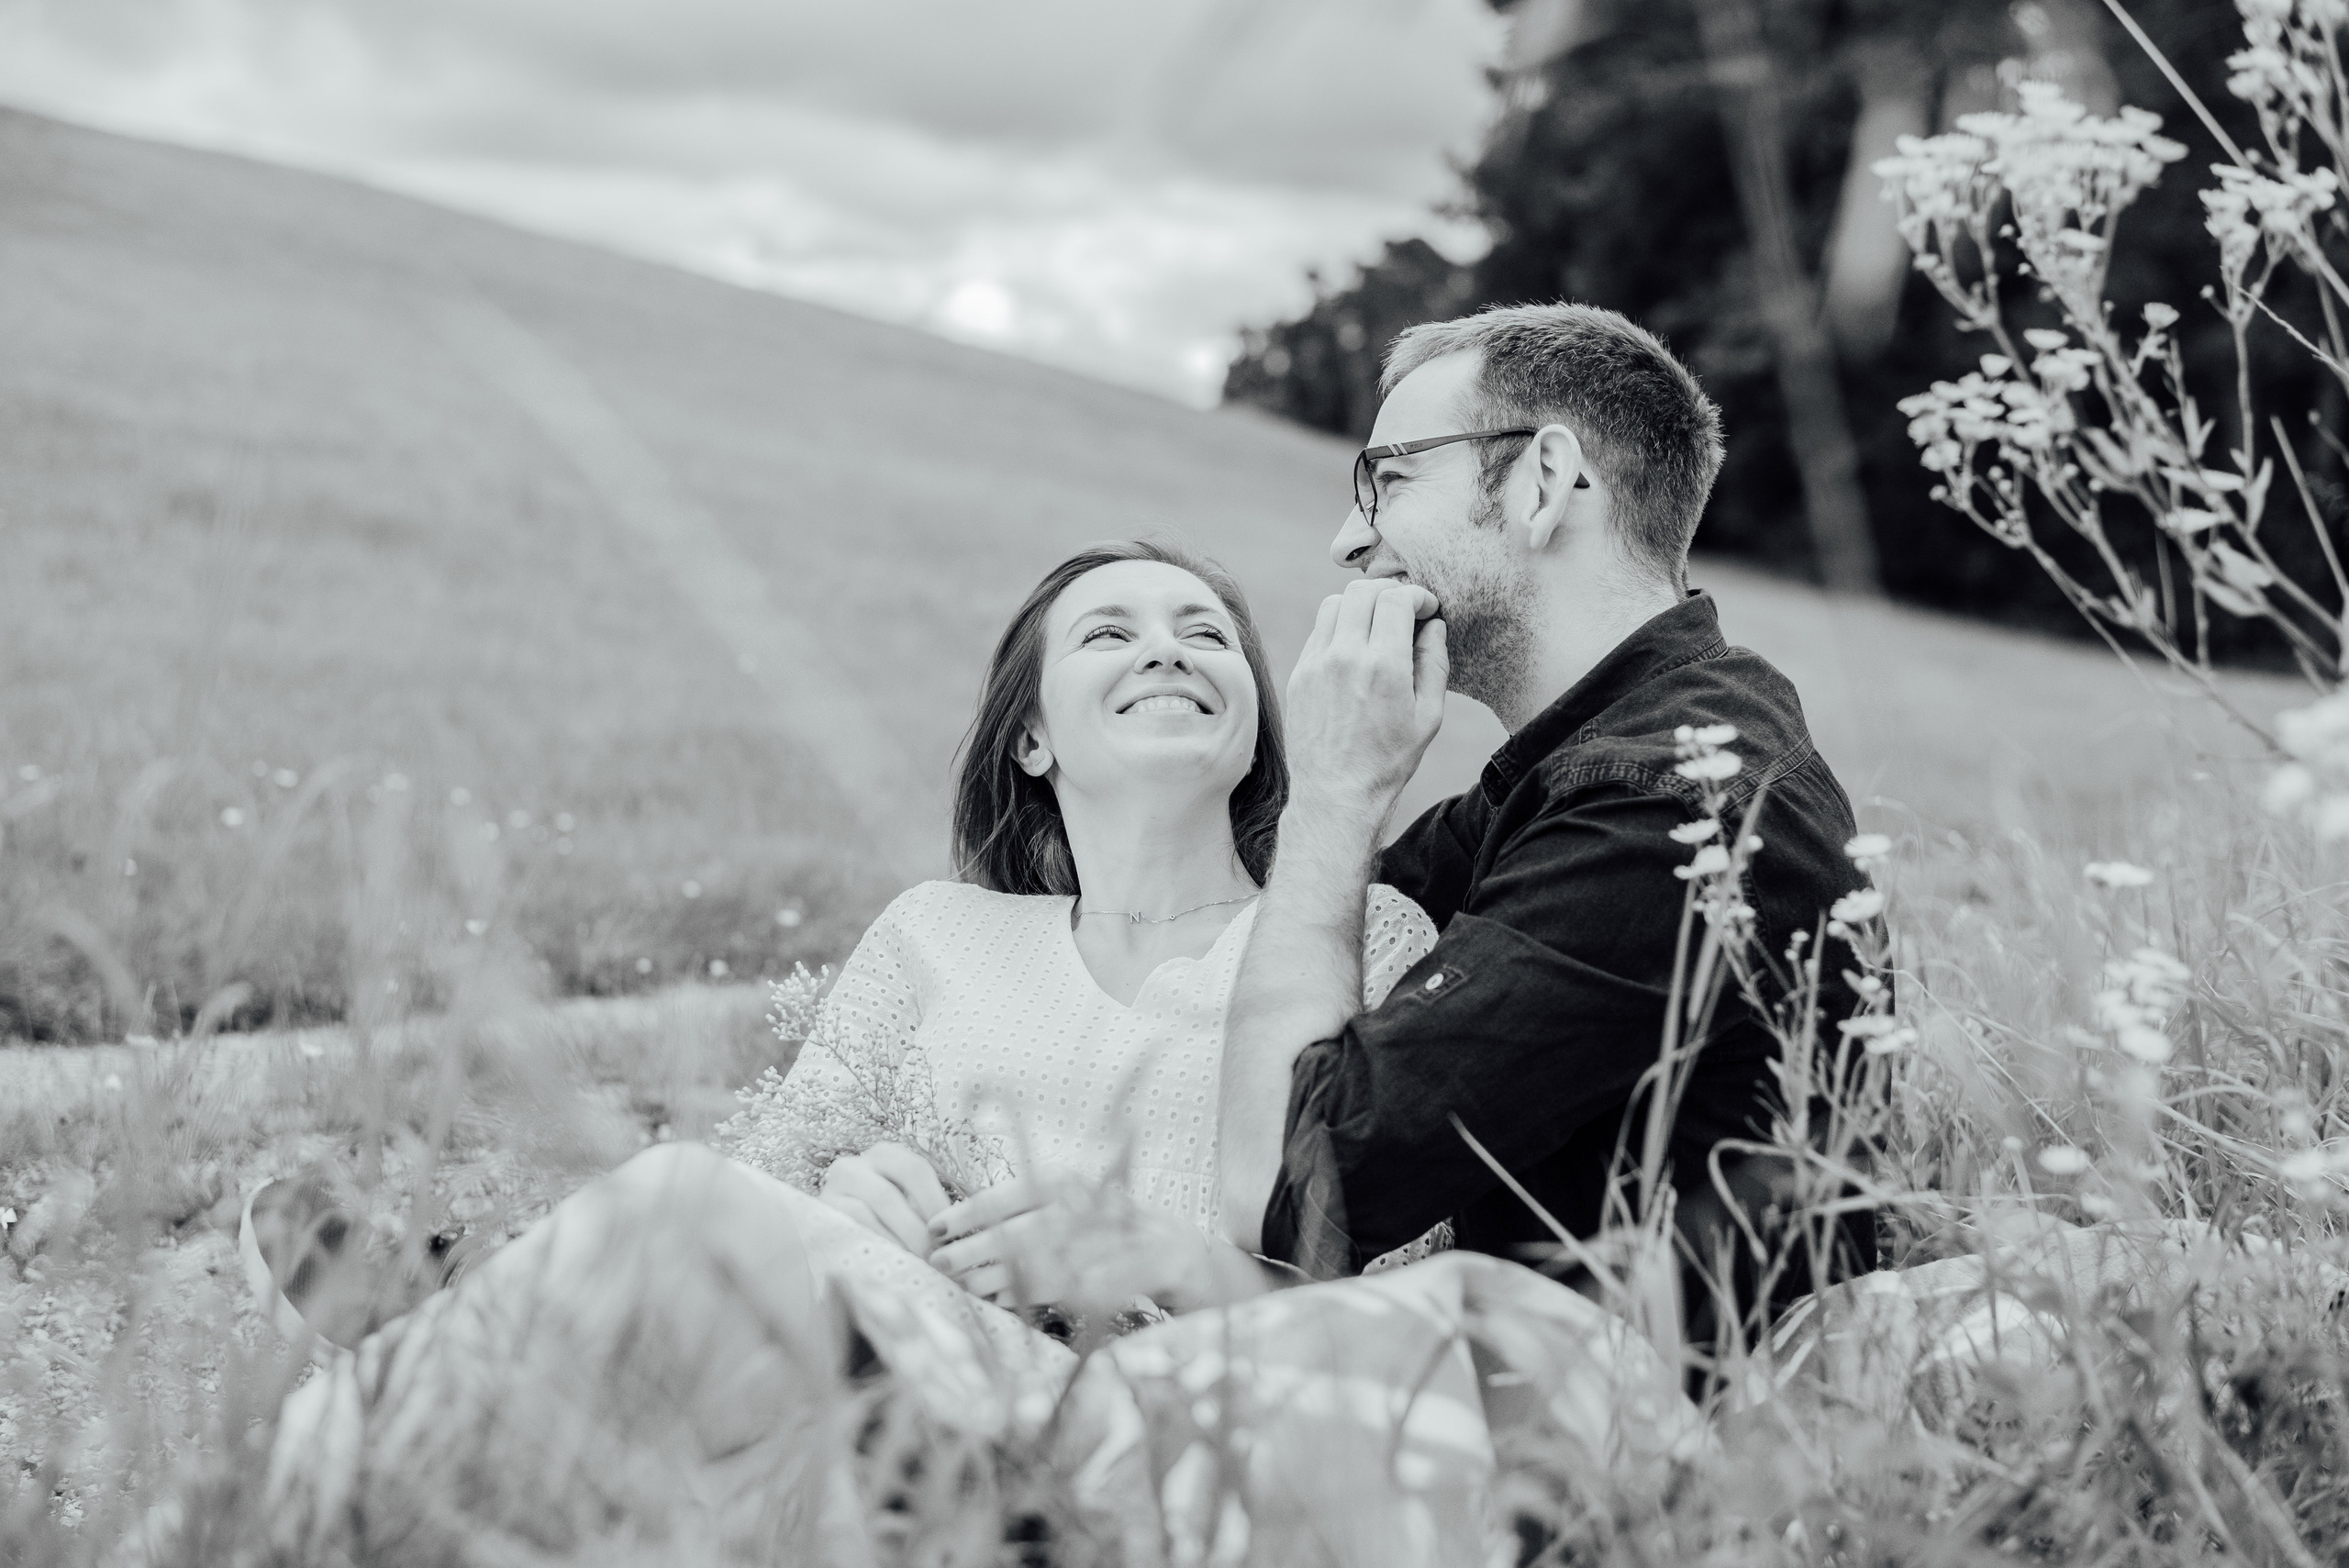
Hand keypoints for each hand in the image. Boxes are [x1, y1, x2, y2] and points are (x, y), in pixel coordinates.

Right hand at [818, 1142, 951, 1252]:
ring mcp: (833, 1187)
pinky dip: (877, 1243)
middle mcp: (855, 1165)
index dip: (936, 1202)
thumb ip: (926, 1210)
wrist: (837, 1241)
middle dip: (917, 1228)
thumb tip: (957, 1231)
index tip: (952, 1233)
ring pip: (871, 1209)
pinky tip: (892, 1261)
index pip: (915, 1169)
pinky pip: (853, 1225)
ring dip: (900, 1239)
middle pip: (891, 1191)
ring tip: (918, 1263)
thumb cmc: (884, 1223)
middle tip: (935, 1257)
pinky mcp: (821, 1211)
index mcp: (883, 1156)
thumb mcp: (906, 1208)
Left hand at [925, 1169, 1209, 1309]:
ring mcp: (1124, 1234)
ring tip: (967, 1288)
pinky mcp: (1147, 1265)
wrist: (1183, 1255)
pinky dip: (1046, 1293)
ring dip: (1003, 1275)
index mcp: (1074, 1183)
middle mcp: (1096, 1202)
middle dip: (979, 1246)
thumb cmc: (1110, 1239)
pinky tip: (1012, 1301)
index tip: (934, 1227)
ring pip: (1051, 1257)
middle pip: (1026, 1227)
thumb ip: (1025, 1225)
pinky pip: (1085, 1284)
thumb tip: (963, 1242)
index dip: (972, 1210)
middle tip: (941, 1263)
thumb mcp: (1069, 1219)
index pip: (1014, 1193)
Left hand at [1285, 579, 1447, 820]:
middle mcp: (1345, 656)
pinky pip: (1318, 631)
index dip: (1416, 594)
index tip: (1426, 608)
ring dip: (1360, 604)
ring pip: (1334, 603)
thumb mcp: (1428, 716)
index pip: (1395, 598)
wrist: (1336, 793)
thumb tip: (1433, 625)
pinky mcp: (1299, 674)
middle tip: (1404, 608)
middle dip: (1389, 591)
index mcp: (1383, 665)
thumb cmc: (1388, 761)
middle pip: (1363, 591)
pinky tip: (1355, 648)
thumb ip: (1434, 662)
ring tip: (1377, 624)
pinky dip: (1339, 626)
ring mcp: (1316, 663)